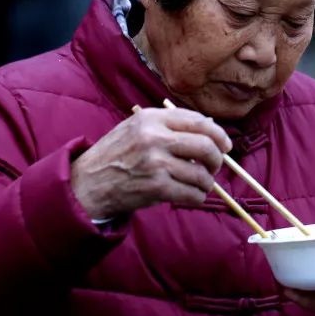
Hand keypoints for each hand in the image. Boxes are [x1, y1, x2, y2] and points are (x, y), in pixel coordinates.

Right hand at [71, 107, 231, 218]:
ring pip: (201, 174)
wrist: (89, 182)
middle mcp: (155, 137)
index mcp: (152, 118)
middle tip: (215, 166)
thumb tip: (211, 129)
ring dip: (207, 182)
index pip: (199, 121)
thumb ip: (170, 124)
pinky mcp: (156, 187)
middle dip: (218, 159)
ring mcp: (156, 163)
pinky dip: (197, 197)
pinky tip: (191, 195)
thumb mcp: (138, 127)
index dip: (219, 134)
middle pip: (206, 146)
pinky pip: (192, 194)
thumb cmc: (117, 153)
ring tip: (200, 184)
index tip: (225, 145)